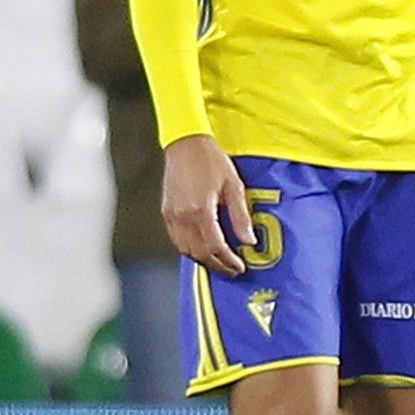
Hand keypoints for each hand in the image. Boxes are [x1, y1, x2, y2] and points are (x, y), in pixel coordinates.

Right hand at [162, 135, 253, 277]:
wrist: (186, 144)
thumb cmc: (211, 161)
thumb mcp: (234, 186)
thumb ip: (240, 217)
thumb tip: (248, 241)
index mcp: (201, 210)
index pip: (215, 247)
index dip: (228, 261)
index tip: (240, 267)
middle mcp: (183, 216)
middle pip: (199, 253)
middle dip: (217, 265)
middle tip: (232, 270)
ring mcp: (171, 215)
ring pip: (185, 249)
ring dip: (202, 259)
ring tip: (219, 262)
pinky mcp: (166, 212)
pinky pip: (176, 239)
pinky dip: (189, 249)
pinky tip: (202, 249)